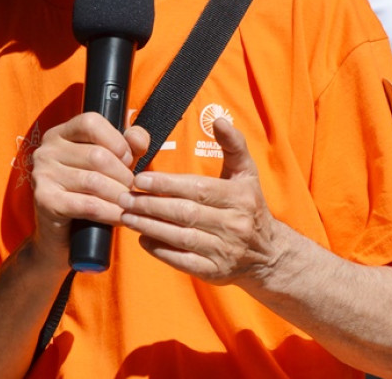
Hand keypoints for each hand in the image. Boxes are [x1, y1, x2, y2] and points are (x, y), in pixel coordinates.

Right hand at [29, 113, 149, 260]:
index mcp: (61, 133)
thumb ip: (129, 143)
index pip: (90, 122)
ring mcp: (42, 175)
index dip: (116, 140)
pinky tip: (119, 216)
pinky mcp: (45, 200)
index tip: (128, 158)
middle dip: (122, 174)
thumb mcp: (112, 162)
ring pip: (94, 180)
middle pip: (97, 155)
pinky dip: (110, 212)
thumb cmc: (91, 191)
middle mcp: (47, 150)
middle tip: (131, 188)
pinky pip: (87, 204)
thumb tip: (138, 139)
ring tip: (128, 202)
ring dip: (118, 194)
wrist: (64, 234)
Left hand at [117, 116, 280, 286]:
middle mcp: (233, 224)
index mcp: (239, 197)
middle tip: (124, 197)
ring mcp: (224, 251)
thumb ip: (233, 144)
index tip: (139, 178)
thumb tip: (219, 119)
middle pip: (185, 214)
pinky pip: (183, 262)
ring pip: (181, 238)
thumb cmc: (249, 205)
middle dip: (150, 205)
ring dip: (150, 227)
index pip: (197, 189)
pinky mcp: (215, 272)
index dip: (166, 184)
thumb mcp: (247, 172)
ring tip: (127, 215)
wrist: (267, 254)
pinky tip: (143, 240)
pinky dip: (161, 251)